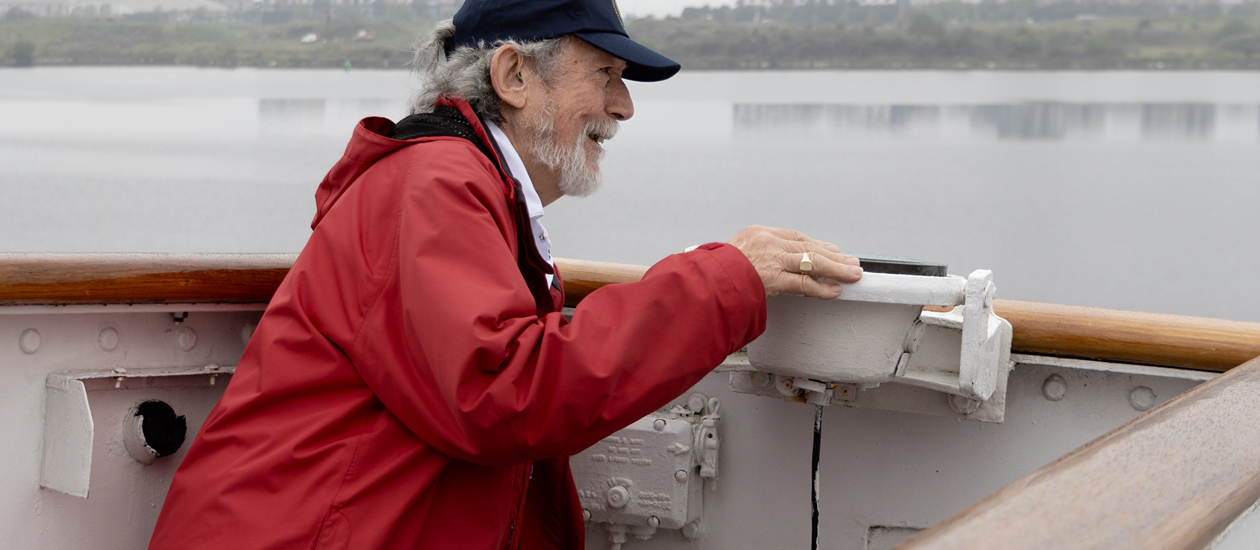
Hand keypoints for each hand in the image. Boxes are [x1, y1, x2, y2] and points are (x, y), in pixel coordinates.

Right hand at [727, 226, 862, 298]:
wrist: (704, 280)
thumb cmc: (717, 272)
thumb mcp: (736, 254)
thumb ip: (758, 255)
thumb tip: (780, 264)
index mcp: (758, 233)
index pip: (795, 237)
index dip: (816, 245)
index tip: (832, 250)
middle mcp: (768, 242)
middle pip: (808, 247)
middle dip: (833, 256)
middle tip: (853, 262)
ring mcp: (771, 259)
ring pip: (812, 262)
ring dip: (836, 269)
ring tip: (853, 274)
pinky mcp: (772, 278)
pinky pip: (803, 283)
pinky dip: (821, 287)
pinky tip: (835, 290)